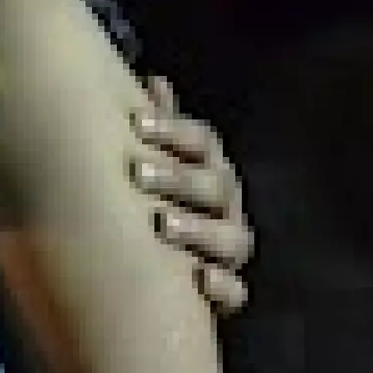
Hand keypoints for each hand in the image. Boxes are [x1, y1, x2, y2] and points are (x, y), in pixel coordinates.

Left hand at [132, 75, 254, 313]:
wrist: (157, 269)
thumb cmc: (153, 201)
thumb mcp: (154, 161)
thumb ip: (158, 125)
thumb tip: (154, 80)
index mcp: (206, 169)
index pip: (201, 143)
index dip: (174, 131)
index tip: (137, 123)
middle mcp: (223, 207)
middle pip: (215, 188)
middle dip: (178, 178)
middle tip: (137, 173)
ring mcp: (227, 249)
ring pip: (231, 238)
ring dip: (198, 230)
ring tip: (162, 226)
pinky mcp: (225, 291)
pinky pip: (235, 291)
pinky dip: (221, 286)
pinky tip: (200, 279)